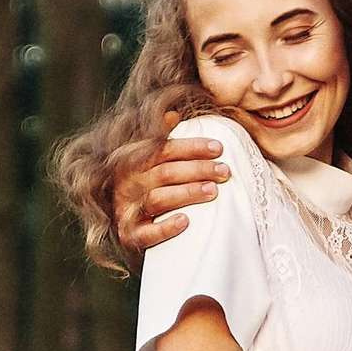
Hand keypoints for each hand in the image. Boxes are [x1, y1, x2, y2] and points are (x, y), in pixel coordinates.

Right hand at [113, 134, 228, 253]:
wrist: (130, 231)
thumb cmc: (147, 191)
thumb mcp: (150, 165)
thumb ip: (160, 141)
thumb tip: (172, 114)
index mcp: (132, 162)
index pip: (163, 150)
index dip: (191, 147)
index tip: (219, 148)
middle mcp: (126, 184)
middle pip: (165, 173)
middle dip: (198, 170)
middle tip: (225, 172)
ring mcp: (126, 211)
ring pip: (158, 198)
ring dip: (187, 193)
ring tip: (213, 191)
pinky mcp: (130, 237)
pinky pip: (146, 233)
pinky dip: (165, 227)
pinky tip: (185, 221)